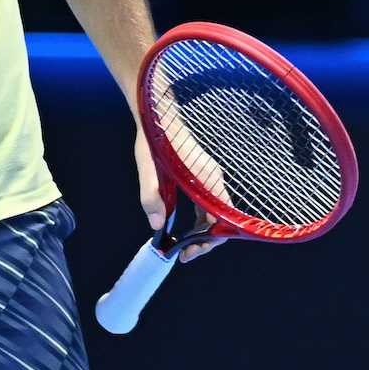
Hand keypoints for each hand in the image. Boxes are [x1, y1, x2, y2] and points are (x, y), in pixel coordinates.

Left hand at [135, 129, 221, 262]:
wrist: (157, 115)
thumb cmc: (153, 139)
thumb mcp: (147, 169)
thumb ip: (151, 196)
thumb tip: (156, 226)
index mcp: (206, 180)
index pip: (220, 221)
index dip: (207, 242)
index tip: (187, 253)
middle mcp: (213, 182)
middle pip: (219, 222)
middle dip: (204, 242)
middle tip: (182, 254)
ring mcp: (209, 180)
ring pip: (214, 216)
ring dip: (201, 234)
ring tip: (181, 246)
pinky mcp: (202, 179)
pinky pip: (207, 207)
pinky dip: (198, 222)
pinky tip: (183, 229)